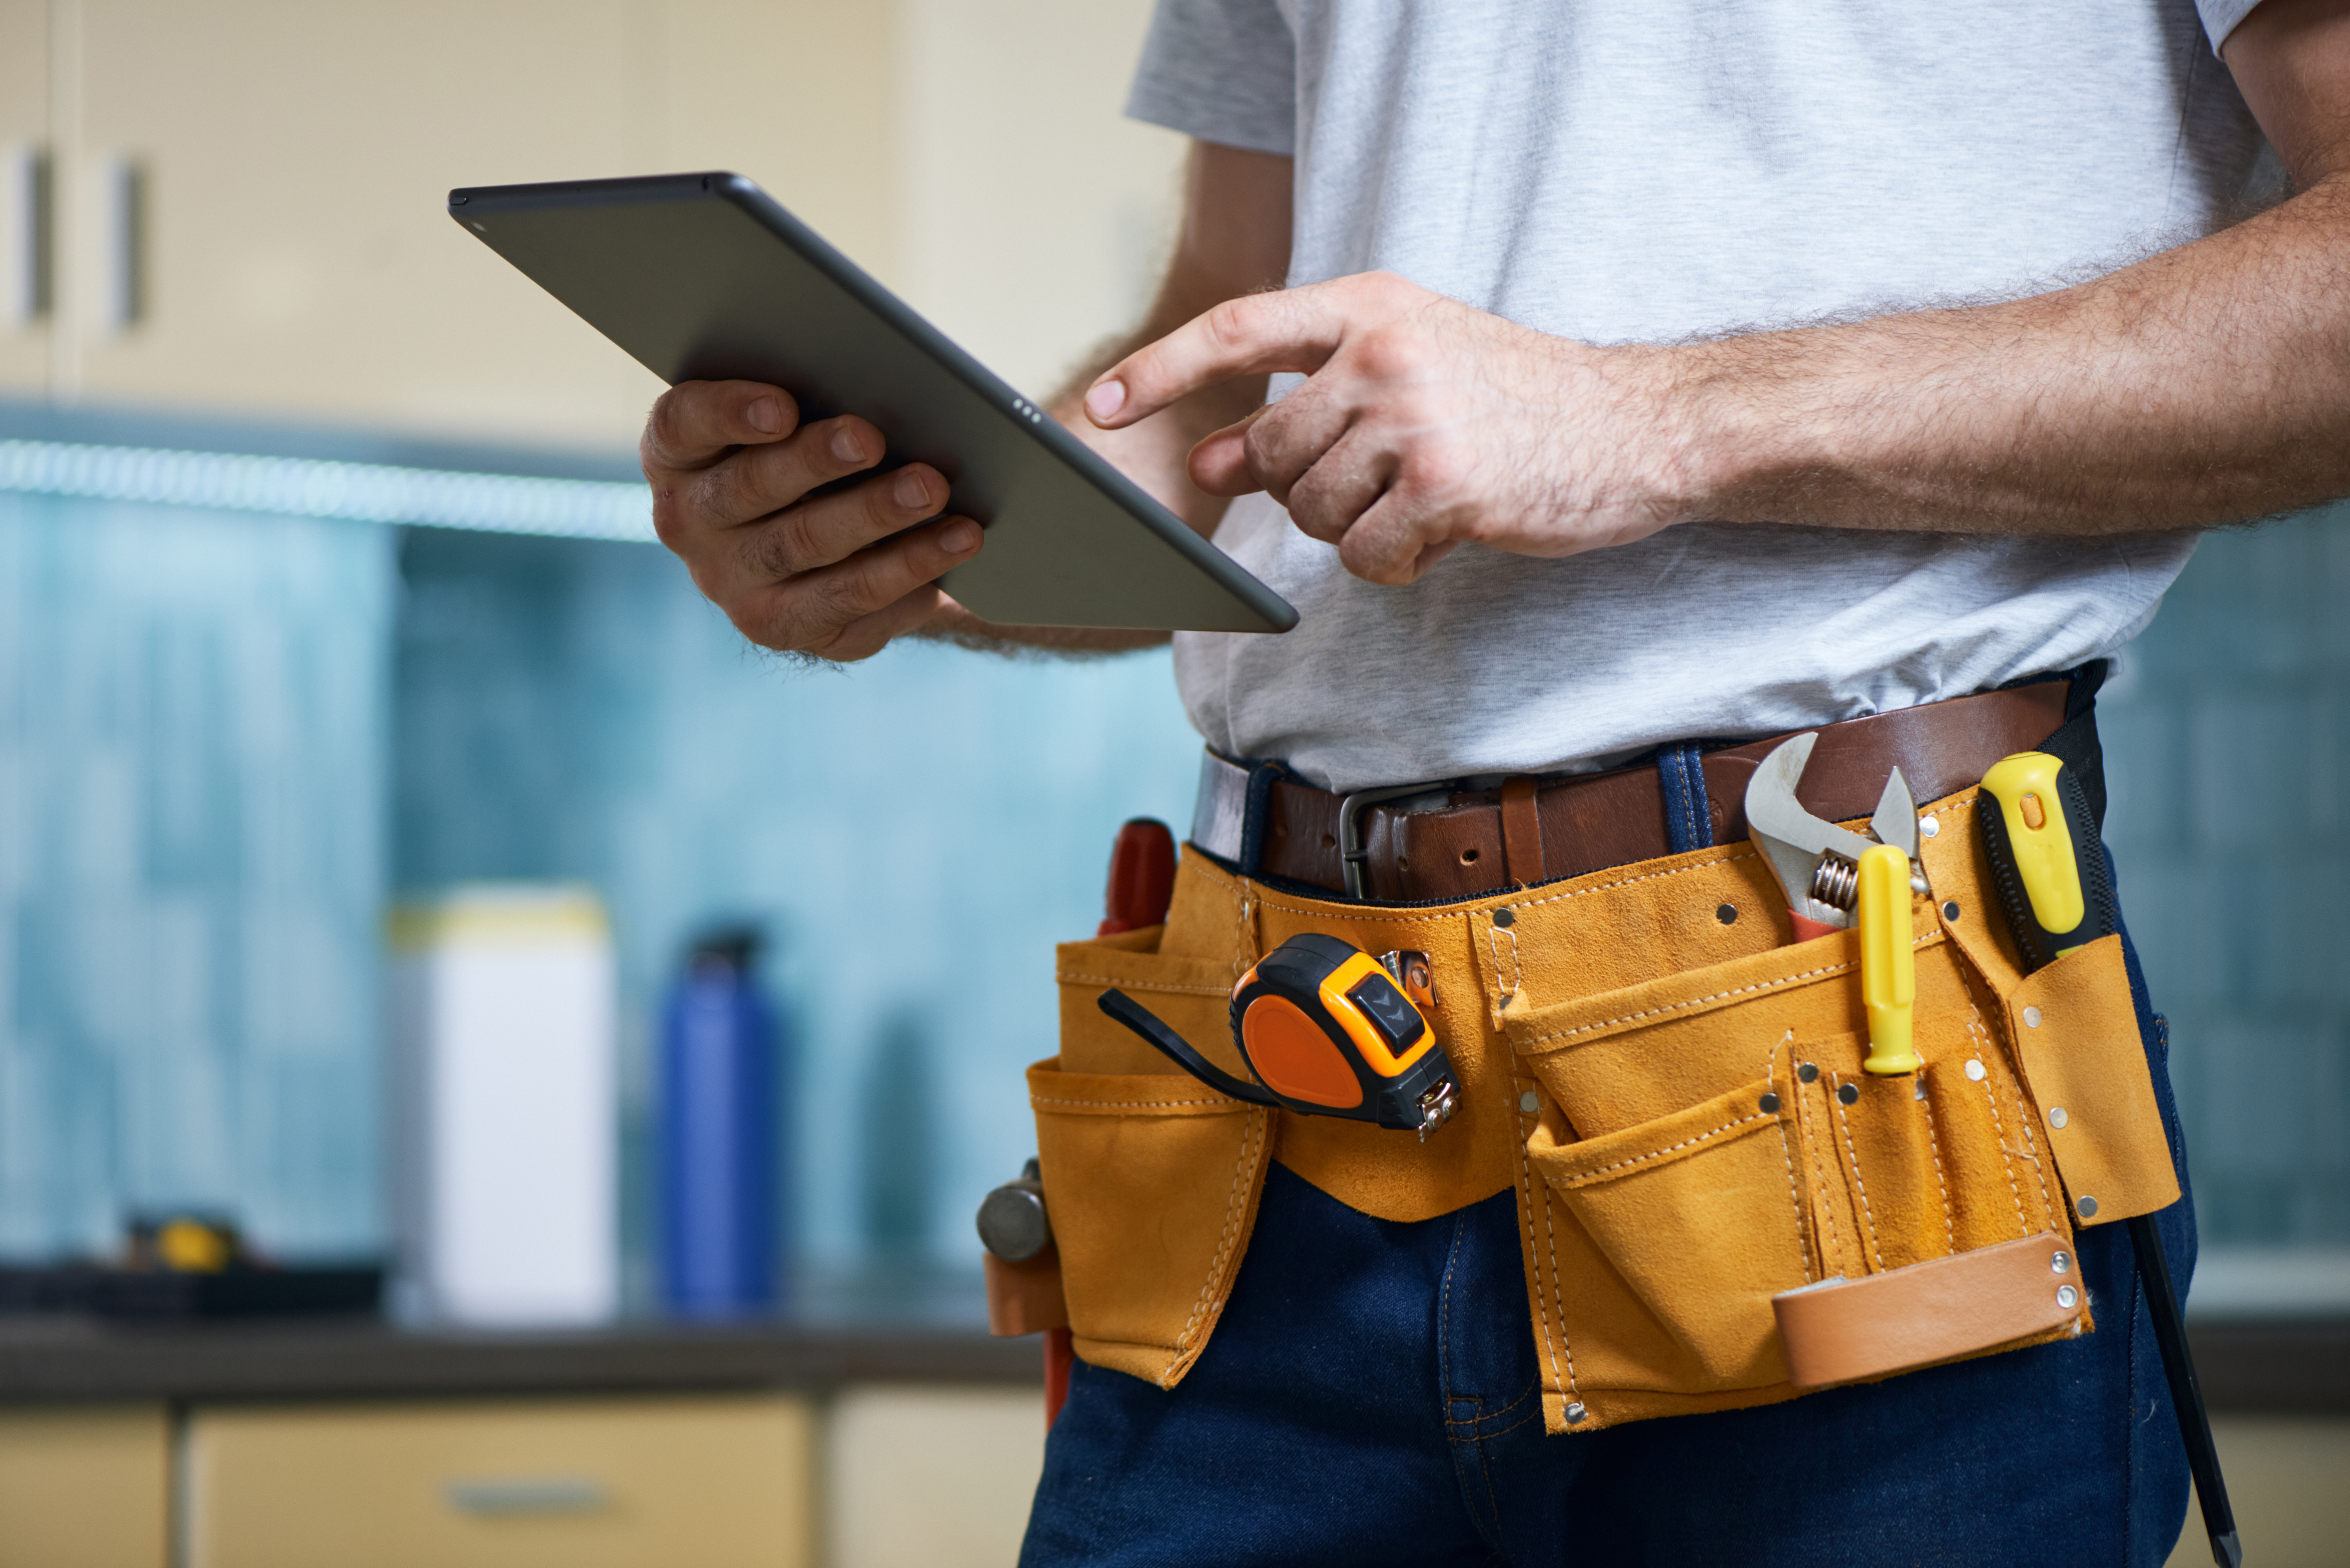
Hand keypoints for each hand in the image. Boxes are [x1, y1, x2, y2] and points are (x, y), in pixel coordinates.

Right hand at [641, 380, 982, 660]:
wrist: (820, 538)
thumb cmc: (809, 446)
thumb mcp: (797, 413)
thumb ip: (810, 395)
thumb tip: (873, 378)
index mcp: (677, 454)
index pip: (684, 424)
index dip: (729, 413)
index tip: (782, 406)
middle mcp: (690, 524)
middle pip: (749, 488)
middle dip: (815, 463)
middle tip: (872, 439)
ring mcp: (733, 585)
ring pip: (806, 549)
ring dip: (876, 517)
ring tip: (934, 490)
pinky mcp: (786, 629)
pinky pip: (850, 607)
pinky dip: (908, 573)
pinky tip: (954, 544)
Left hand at [1082, 272, 1693, 583]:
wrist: (1640, 426)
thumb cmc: (1516, 405)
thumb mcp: (1404, 379)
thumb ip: (1301, 412)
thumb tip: (1205, 460)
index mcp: (1371, 307)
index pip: (1235, 329)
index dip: (1158, 370)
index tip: (1099, 404)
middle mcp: (1384, 350)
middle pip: (1274, 449)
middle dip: (1307, 488)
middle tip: (1381, 484)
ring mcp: (1415, 414)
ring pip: (1312, 510)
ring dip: (1358, 527)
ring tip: (1425, 501)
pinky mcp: (1445, 483)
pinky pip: (1363, 554)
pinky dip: (1396, 562)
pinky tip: (1447, 534)